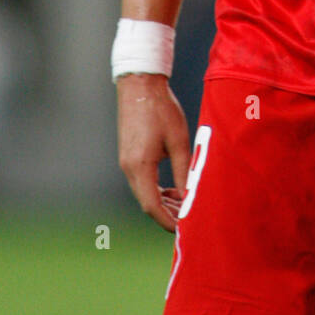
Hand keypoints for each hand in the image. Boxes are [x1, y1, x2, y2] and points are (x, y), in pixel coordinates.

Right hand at [117, 73, 191, 230]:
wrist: (140, 85)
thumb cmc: (161, 110)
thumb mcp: (178, 141)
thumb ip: (183, 171)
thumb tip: (189, 195)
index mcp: (140, 166)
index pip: (151, 206)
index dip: (167, 221)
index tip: (182, 229)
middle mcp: (128, 168)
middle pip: (146, 202)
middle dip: (166, 214)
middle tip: (188, 219)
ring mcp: (125, 162)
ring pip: (143, 192)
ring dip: (162, 202)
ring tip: (183, 204)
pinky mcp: (128, 155)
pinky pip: (141, 181)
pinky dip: (156, 189)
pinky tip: (171, 188)